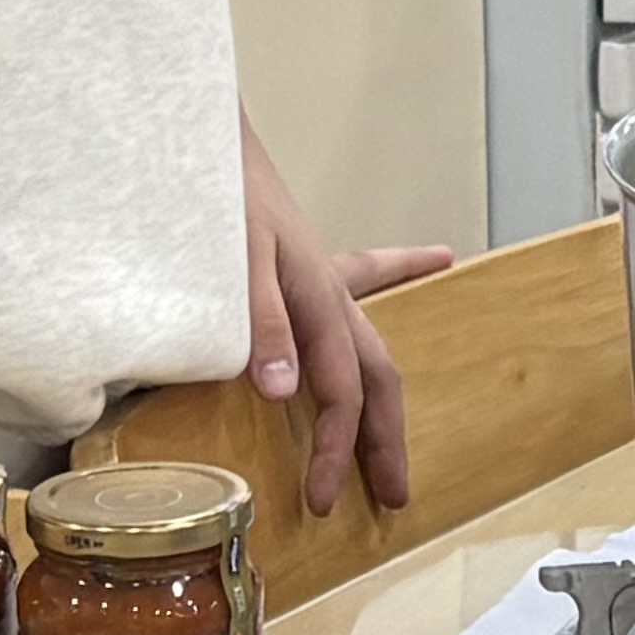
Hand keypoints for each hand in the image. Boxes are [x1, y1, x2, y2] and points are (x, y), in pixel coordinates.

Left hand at [241, 127, 448, 520]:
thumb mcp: (234, 266)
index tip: (324, 500)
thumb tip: (284, 392)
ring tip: (399, 425)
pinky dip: (395, 275)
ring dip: (386, 390)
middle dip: (385, 436)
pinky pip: (361, 280)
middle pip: (375, 374)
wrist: (207, 135)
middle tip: (397, 491)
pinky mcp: (302, 259)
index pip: (341, 390)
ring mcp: (320, 274)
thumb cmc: (219, 194)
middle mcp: (329, 291)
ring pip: (371, 342)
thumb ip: (260, 327)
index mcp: (319, 299)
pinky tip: (427, 260)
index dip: (337, 448)